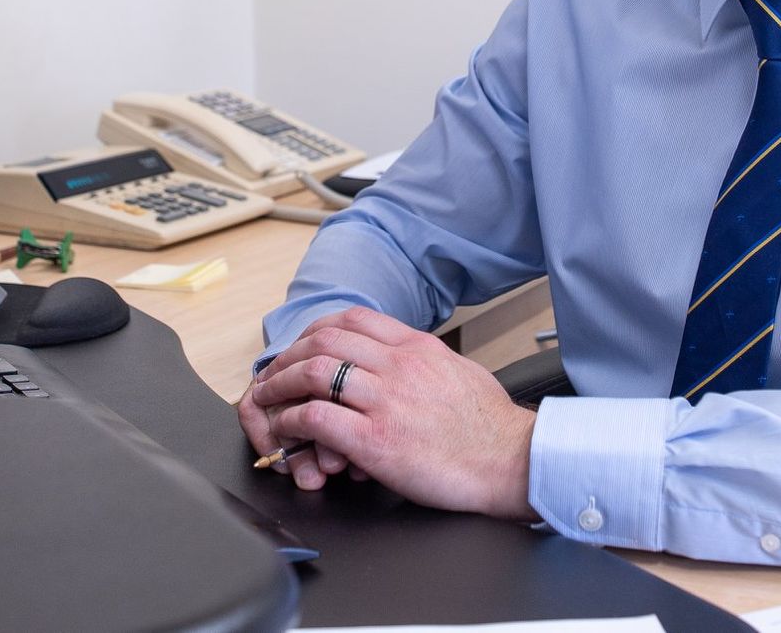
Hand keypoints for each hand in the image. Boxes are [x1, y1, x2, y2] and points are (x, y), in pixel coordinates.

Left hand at [251, 306, 539, 518]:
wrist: (513, 462)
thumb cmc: (490, 427)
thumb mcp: (457, 372)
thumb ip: (423, 362)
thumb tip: (399, 361)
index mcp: (418, 347)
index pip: (354, 319)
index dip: (316, 330)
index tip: (301, 346)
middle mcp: (399, 365)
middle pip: (325, 340)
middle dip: (288, 355)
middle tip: (273, 373)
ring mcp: (386, 401)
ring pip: (314, 372)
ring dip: (280, 385)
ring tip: (267, 399)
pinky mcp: (376, 440)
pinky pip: (318, 418)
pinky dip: (292, 421)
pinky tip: (286, 431)